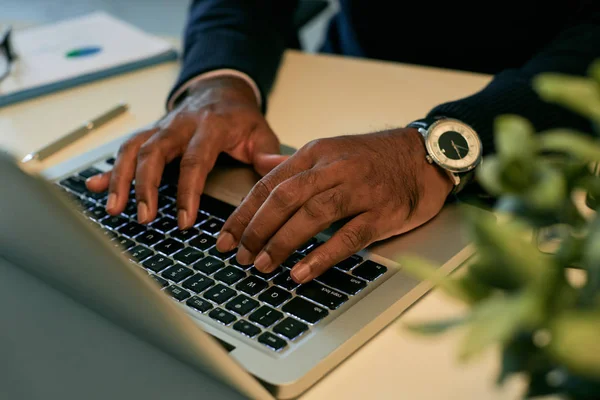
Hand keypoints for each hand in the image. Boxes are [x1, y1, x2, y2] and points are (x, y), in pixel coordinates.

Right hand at [86, 76, 286, 227]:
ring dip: (120, 179)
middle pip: (153, 152)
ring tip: (114, 209)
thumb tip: (275, 169)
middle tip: (143, 217)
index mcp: (209, 127)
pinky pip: (125, 149)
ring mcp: (161, 128)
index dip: (187, 192)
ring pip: (132, 149)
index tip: (184, 221)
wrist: (220, 90)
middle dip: (144, 186)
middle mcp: (179, 125)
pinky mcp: (150, 133)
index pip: (194, 161)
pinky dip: (110, 169)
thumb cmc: (240, 117)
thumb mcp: (261, 131)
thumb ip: (267, 153)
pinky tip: (95, 186)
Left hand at [215, 128, 454, 283]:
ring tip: (263, 266)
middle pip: (284, 198)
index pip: (269, 184)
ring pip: (312, 215)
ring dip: (282, 242)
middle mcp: (334, 169)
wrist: (425, 155)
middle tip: (241, 256)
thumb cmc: (374, 157)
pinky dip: (321, 255)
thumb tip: (258, 165)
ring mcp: (359, 190)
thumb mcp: (330, 150)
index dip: (243, 213)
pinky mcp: (382, 212)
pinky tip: (301, 272)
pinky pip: (348, 236)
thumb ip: (292, 161)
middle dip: (256, 229)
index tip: (225, 238)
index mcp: (316, 154)